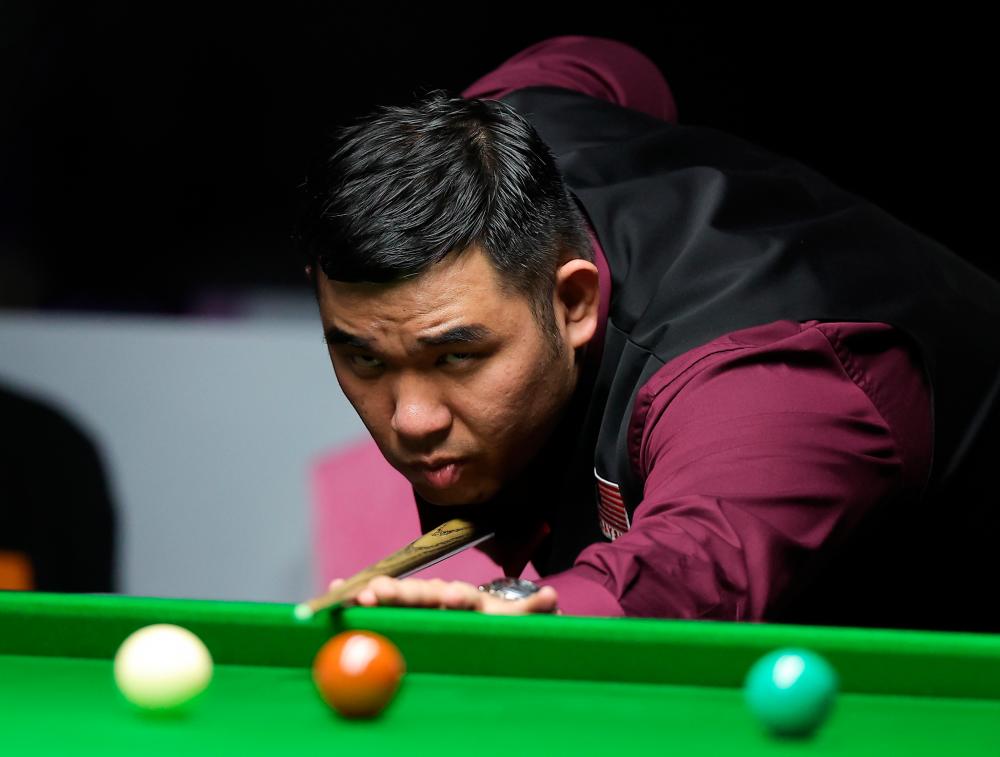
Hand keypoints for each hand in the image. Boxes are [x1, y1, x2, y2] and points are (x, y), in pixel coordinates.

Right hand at [329, 576, 559, 614]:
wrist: (489, 613)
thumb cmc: (499, 619)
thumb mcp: (516, 618)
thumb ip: (530, 609)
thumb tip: (551, 597)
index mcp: (466, 599)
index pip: (454, 595)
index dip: (445, 595)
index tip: (442, 595)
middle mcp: (440, 598)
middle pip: (418, 595)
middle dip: (398, 594)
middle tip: (374, 594)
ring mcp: (422, 604)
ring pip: (397, 597)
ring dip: (374, 594)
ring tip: (349, 592)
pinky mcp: (408, 613)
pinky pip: (381, 606)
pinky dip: (363, 599)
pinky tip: (336, 594)